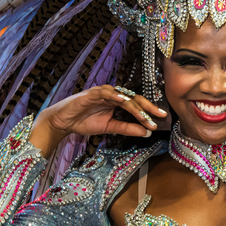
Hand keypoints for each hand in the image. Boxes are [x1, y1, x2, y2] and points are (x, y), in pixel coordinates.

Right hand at [30, 85, 167, 155]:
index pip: (137, 105)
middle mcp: (113, 94)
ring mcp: (103, 92)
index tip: (162, 119)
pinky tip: (124, 101)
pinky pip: (106, 93)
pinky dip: (115, 96)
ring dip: (135, 107)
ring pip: (123, 97)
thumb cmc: (85, 122)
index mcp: (117, 101)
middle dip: (148, 107)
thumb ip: (127, 128)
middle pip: (134, 98)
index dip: (149, 111)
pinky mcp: (92, 93)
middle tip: (161, 115)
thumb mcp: (110, 128)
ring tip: (145, 117)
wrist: (63, 122)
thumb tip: (146, 132)